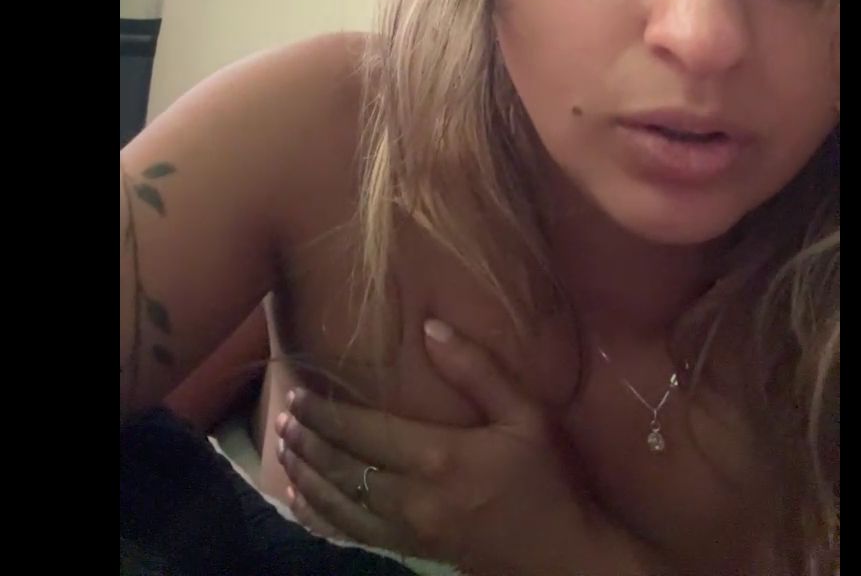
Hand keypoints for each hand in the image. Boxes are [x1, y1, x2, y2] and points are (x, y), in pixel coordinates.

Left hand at [276, 318, 657, 575]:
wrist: (560, 554)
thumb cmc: (546, 478)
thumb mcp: (526, 414)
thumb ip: (478, 370)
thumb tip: (432, 326)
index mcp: (439, 457)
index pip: (365, 433)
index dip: (326, 416)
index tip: (299, 395)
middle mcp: (414, 498)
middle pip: (343, 469)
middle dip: (307, 443)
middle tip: (283, 416)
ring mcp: (409, 531)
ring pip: (339, 505)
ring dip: (306, 476)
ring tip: (283, 449)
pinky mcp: (411, 551)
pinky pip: (353, 534)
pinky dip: (321, 515)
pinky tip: (303, 500)